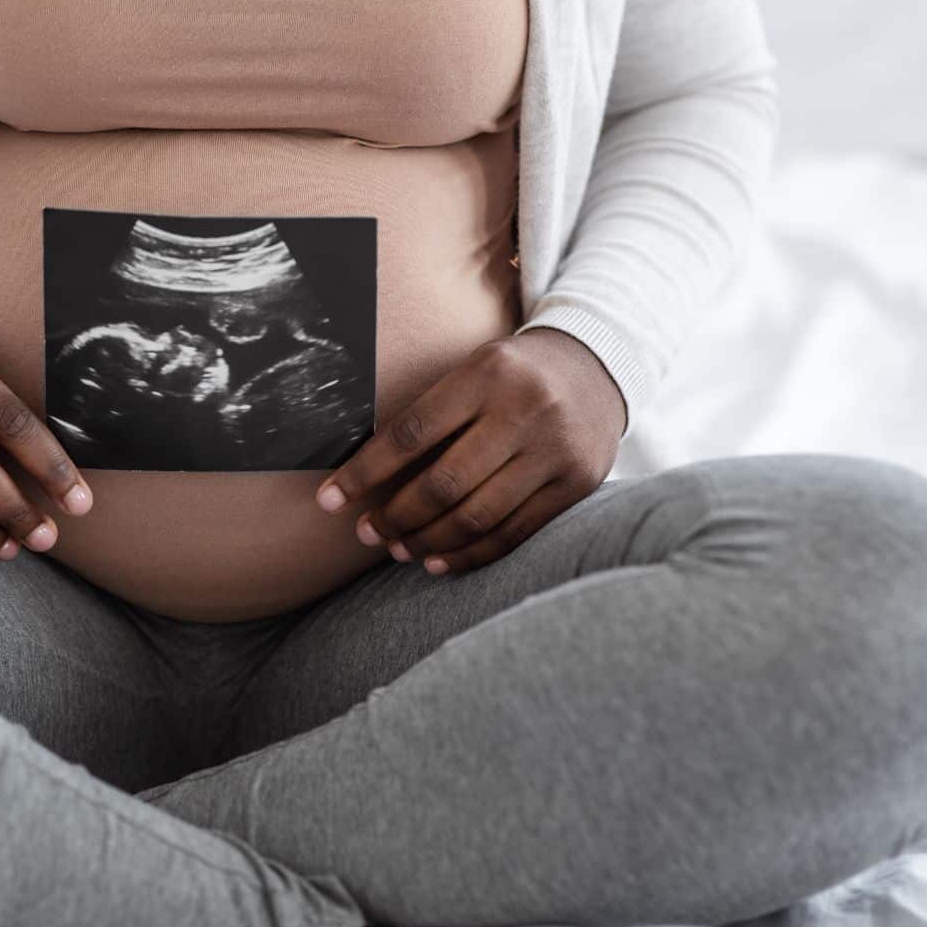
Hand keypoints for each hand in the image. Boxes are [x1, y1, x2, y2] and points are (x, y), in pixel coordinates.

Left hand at [312, 327, 625, 574]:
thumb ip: (428, 416)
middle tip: (366, 533)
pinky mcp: (577, 484)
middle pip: (443, 484)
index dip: (364, 473)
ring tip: (396, 549)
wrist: (597, 365)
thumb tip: (362, 474)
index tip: (329, 500)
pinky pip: (513, 534)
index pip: (410, 434)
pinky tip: (438, 562)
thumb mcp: (471, 372)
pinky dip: (470, 554)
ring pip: (477, 516)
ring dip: (428, 542)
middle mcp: (523, 411)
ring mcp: (554, 450)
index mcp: (485, 375)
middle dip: (395, 517)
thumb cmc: (511, 374)